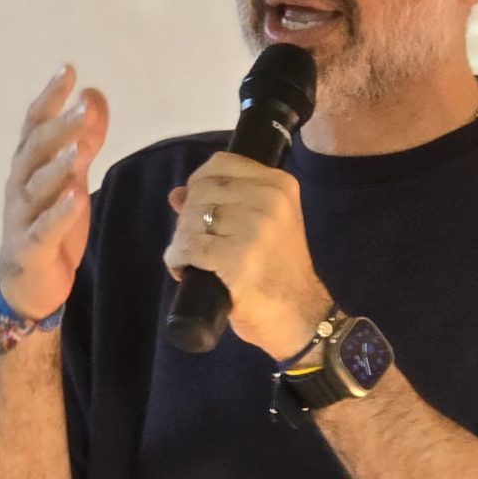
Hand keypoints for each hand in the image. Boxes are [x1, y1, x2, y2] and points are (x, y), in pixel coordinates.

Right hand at [0, 65, 109, 322]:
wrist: (29, 284)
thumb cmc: (49, 224)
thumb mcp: (71, 178)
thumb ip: (84, 140)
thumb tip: (94, 96)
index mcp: (28, 165)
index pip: (35, 124)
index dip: (50, 97)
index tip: (68, 69)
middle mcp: (20, 186)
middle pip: (36, 151)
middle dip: (59, 126)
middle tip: (84, 105)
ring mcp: (22, 217)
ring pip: (37, 188)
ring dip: (58, 167)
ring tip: (79, 149)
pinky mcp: (32, 248)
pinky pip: (44, 228)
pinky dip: (59, 213)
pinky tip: (77, 198)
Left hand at [162, 155, 333, 361]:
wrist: (300, 315)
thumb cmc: (279, 270)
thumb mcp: (264, 227)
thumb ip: (225, 203)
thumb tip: (177, 194)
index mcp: (278, 185)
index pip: (221, 163)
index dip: (199, 183)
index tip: (197, 207)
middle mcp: (270, 201)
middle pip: (202, 191)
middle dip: (187, 216)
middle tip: (194, 241)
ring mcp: (255, 230)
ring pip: (192, 218)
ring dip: (181, 239)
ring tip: (191, 258)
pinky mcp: (237, 259)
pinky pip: (189, 247)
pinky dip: (177, 258)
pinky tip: (183, 269)